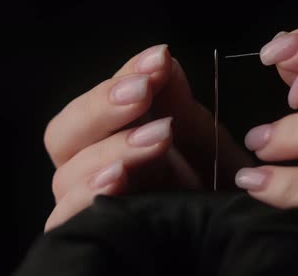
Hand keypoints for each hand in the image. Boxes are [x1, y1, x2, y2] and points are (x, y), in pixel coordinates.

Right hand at [43, 45, 251, 230]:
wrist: (233, 240)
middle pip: (64, 135)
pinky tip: (115, 180)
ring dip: (107, 150)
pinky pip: (66, 221)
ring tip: (153, 139)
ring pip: (65, 175)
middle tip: (142, 92)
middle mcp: (95, 173)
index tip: (157, 60)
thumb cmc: (217, 196)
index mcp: (116, 143)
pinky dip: (86, 198)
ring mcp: (90, 207)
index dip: (121, 76)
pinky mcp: (90, 238)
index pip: (98, 104)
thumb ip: (182, 108)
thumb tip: (161, 58)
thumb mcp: (208, 148)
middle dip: (101, 107)